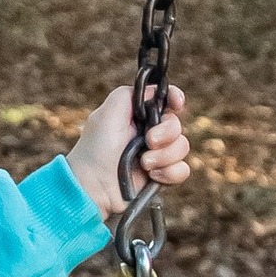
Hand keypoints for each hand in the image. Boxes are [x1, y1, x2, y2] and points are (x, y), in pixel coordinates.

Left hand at [68, 83, 189, 217]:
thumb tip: (155, 90)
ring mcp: (156, 155)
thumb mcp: (108, 111)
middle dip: (166, 133)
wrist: (93, 185)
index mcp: (138, 115)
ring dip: (165, 155)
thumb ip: (131, 94)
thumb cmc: (96, 148)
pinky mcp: (161, 176)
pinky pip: (182, 170)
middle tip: (148, 141)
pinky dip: (170, 172)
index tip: (176, 104)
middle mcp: (149, 133)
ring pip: (182, 147)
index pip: (166, 101)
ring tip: (144, 163)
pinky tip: (152, 175)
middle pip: (177, 124)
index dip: (176, 99)